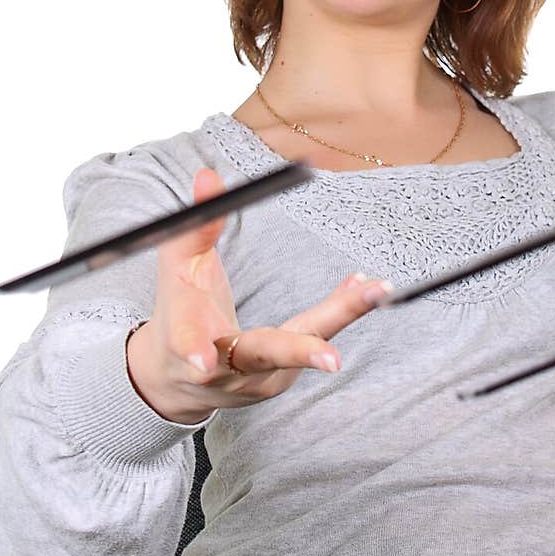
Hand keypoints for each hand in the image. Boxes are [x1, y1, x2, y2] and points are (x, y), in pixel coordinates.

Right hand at [126, 167, 391, 424]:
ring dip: (340, 316)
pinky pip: (316, 336)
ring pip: (303, 346)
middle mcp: (224, 367)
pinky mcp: (281, 377)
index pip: (186, 339)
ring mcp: (258, 378)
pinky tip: (365, 283)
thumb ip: (194, 227)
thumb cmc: (178, 313)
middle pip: (264, 355)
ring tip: (377, 288)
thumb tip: (208, 175)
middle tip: (333, 358)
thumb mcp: (177, 270)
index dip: (192, 349)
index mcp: (184, 340)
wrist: (178, 380)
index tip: (201, 362)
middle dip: (299, 353)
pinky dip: (340, 308)